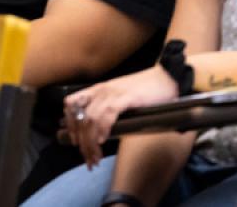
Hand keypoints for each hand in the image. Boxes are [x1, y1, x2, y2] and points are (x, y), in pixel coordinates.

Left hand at [60, 67, 177, 167]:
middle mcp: (101, 90)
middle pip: (80, 119)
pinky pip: (107, 115)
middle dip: (82, 144)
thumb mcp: (120, 96)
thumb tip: (98, 131)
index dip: (69, 124)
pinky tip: (104, 140)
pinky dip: (103, 129)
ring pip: (91, 120)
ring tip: (96, 157)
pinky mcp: (126, 97)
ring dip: (91, 143)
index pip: (71, 104)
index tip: (75, 142)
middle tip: (89, 160)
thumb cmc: (146, 90)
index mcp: (98, 90)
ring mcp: (113, 93)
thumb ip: (107, 109)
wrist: (167, 77)